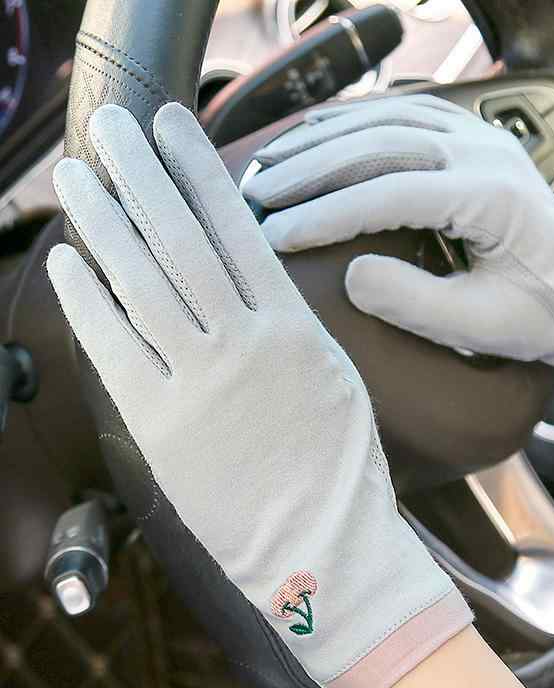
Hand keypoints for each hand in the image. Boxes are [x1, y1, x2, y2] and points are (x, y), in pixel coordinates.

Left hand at [47, 103, 470, 687]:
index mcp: (296, 331)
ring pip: (141, 285)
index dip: (200, 171)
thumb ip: (289, 327)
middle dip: (141, 175)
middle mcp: (246, 347)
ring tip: (77, 178)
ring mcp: (200, 386)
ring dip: (103, 224)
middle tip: (111, 127)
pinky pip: (115, 351)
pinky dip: (87, 301)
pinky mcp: (160, 428)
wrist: (324, 549)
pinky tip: (69, 261)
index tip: (173, 125)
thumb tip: (245, 280)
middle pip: (180, 241)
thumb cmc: (338, 467)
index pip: (239, 229)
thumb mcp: (334, 380)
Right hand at [245, 95, 553, 386]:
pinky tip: (318, 136)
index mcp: (490, 198)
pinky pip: (404, 111)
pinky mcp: (472, 138)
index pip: (390, 193)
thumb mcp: (481, 325)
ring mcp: (479, 138)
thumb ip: (415, 304)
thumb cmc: (541, 312)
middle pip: (379, 143)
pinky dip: (354, 122)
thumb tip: (352, 275)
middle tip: (257, 193)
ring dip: (323, 137)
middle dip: (310, 168)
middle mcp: (483, 153)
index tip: (277, 234)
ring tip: (272, 161)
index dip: (327, 213)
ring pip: (387, 117)